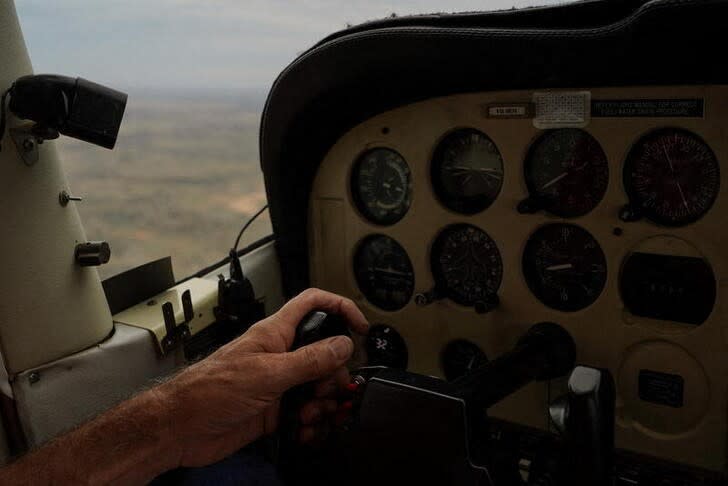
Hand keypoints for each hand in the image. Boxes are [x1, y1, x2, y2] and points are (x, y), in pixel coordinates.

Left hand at [156, 288, 368, 467]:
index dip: (338, 307)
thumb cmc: (208, 391)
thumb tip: (342, 345)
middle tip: (331, 389)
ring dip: (324, 403)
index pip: (312, 304)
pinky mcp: (275, 411)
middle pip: (324, 353)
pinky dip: (312, 424)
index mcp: (275, 334)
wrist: (181, 429)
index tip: (359, 326)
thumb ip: (309, 359)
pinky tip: (305, 430)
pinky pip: (305, 414)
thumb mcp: (268, 373)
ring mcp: (278, 384)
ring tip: (312, 415)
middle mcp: (279, 356)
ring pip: (317, 386)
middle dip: (335, 373)